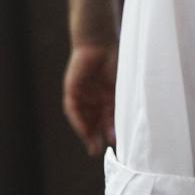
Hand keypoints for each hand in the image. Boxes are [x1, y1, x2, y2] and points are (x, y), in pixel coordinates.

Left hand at [63, 41, 118, 156]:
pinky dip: (78, 121)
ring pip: (84, 117)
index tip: (116, 147)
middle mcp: (96, 96)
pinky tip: (84, 131)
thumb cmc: (117, 62)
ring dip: (87, 133)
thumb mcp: (121, 89)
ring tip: (93, 147)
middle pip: (95, 121)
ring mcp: (84, 93)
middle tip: (100, 152)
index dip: (111, 133)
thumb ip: (121, 108)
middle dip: (96, 137)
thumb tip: (123, 130)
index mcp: (110, 95)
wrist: (100, 42)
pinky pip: (73, 108)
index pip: (109, 119)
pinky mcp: (72, 88)